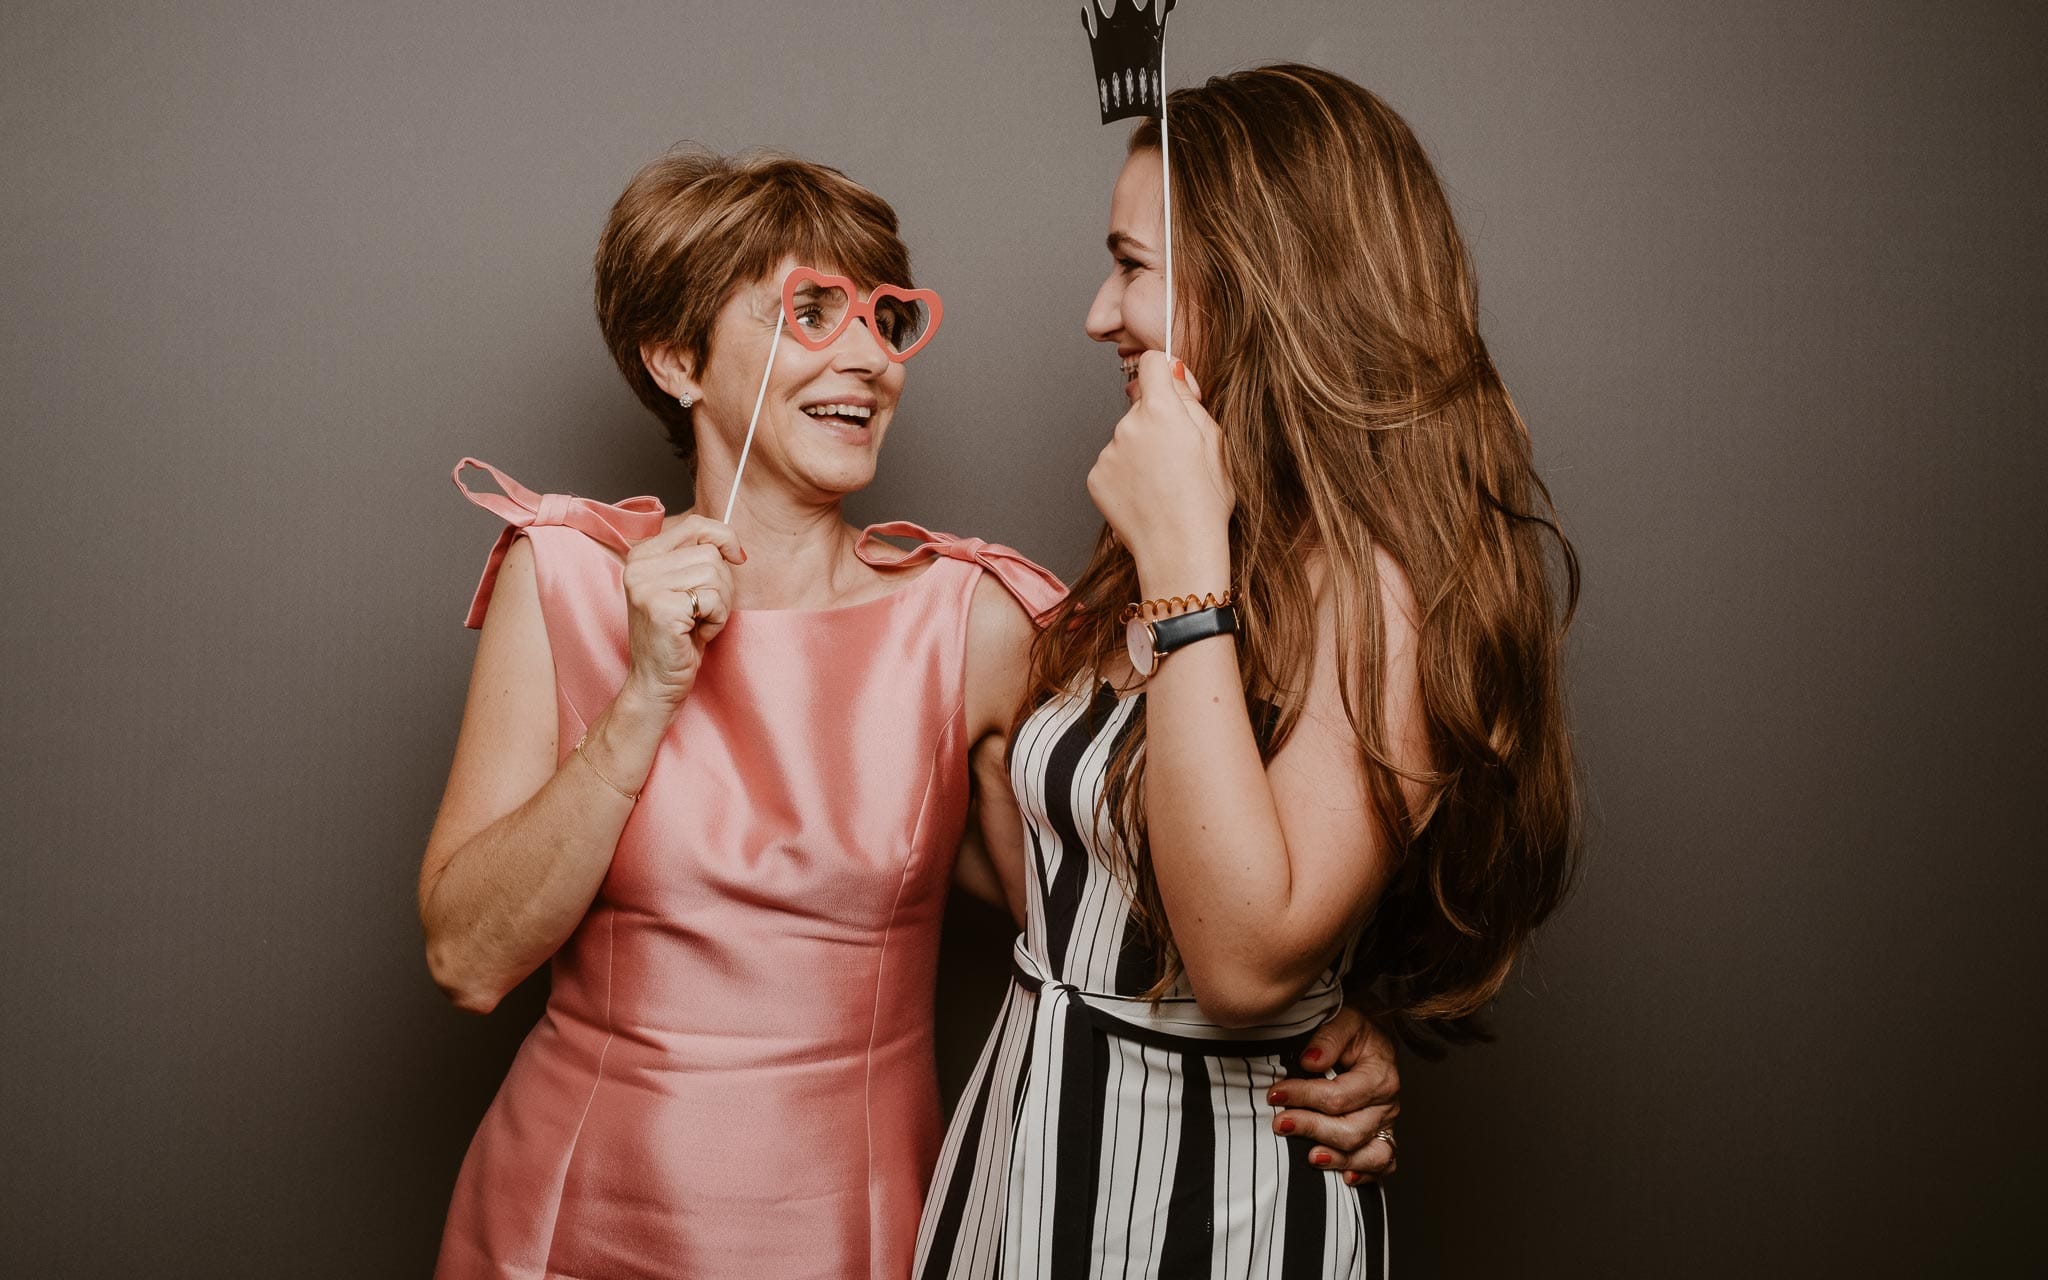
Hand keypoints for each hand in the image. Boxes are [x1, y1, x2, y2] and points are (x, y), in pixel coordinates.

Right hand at [620, 515, 744, 710]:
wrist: (657, 682)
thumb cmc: (678, 637)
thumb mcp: (685, 587)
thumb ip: (698, 558)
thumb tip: (733, 545)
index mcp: (642, 555)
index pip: (695, 525)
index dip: (724, 538)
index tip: (738, 557)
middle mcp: (638, 566)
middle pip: (710, 553)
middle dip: (723, 584)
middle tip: (705, 611)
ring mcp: (646, 586)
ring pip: (715, 574)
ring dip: (720, 604)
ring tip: (699, 623)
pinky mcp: (661, 608)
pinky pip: (713, 599)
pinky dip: (717, 620)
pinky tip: (697, 633)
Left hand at [1085, 351, 1233, 589]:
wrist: (1179, 551)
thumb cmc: (1205, 502)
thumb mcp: (1216, 443)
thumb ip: (1190, 402)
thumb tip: (1173, 373)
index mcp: (1162, 411)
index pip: (1152, 363)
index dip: (1165, 373)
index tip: (1174, 390)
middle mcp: (1128, 425)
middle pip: (1140, 406)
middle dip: (1157, 422)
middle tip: (1178, 458)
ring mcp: (1108, 452)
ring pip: (1126, 438)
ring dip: (1141, 451)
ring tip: (1163, 484)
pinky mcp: (1096, 476)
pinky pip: (1112, 463)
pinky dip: (1126, 475)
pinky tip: (1145, 496)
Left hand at [1267, 1005, 1400, 1182]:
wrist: (1373, 1040)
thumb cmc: (1356, 1032)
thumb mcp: (1344, 1020)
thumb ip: (1328, 1038)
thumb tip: (1310, 1061)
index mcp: (1379, 1074)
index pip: (1338, 1096)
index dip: (1303, 1096)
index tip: (1275, 1094)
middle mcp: (1387, 1104)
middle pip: (1351, 1130)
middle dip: (1312, 1128)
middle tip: (1280, 1123)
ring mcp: (1387, 1124)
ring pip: (1368, 1154)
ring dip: (1337, 1158)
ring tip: (1309, 1157)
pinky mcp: (1384, 1137)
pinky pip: (1383, 1164)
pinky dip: (1366, 1174)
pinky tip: (1345, 1177)